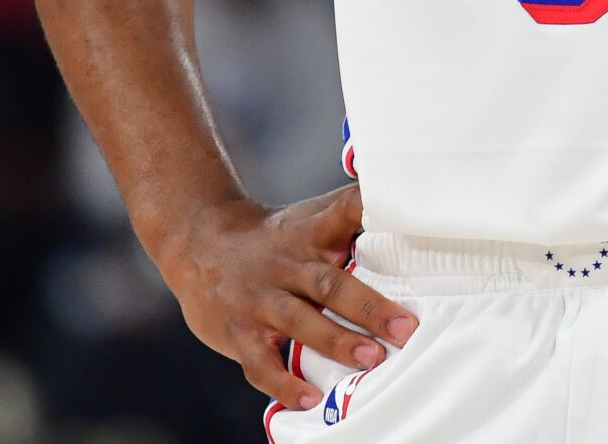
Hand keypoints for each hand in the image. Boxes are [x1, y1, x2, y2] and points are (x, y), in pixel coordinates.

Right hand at [153, 185, 417, 407]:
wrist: (199, 240)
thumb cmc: (272, 238)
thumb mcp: (309, 218)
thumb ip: (352, 218)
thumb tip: (408, 213)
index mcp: (309, 234)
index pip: (341, 213)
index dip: (366, 210)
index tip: (396, 216)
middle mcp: (285, 265)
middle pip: (328, 283)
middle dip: (369, 307)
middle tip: (405, 327)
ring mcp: (259, 300)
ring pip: (298, 322)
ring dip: (336, 342)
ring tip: (371, 359)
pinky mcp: (238, 333)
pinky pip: (261, 363)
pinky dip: (284, 383)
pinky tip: (309, 398)